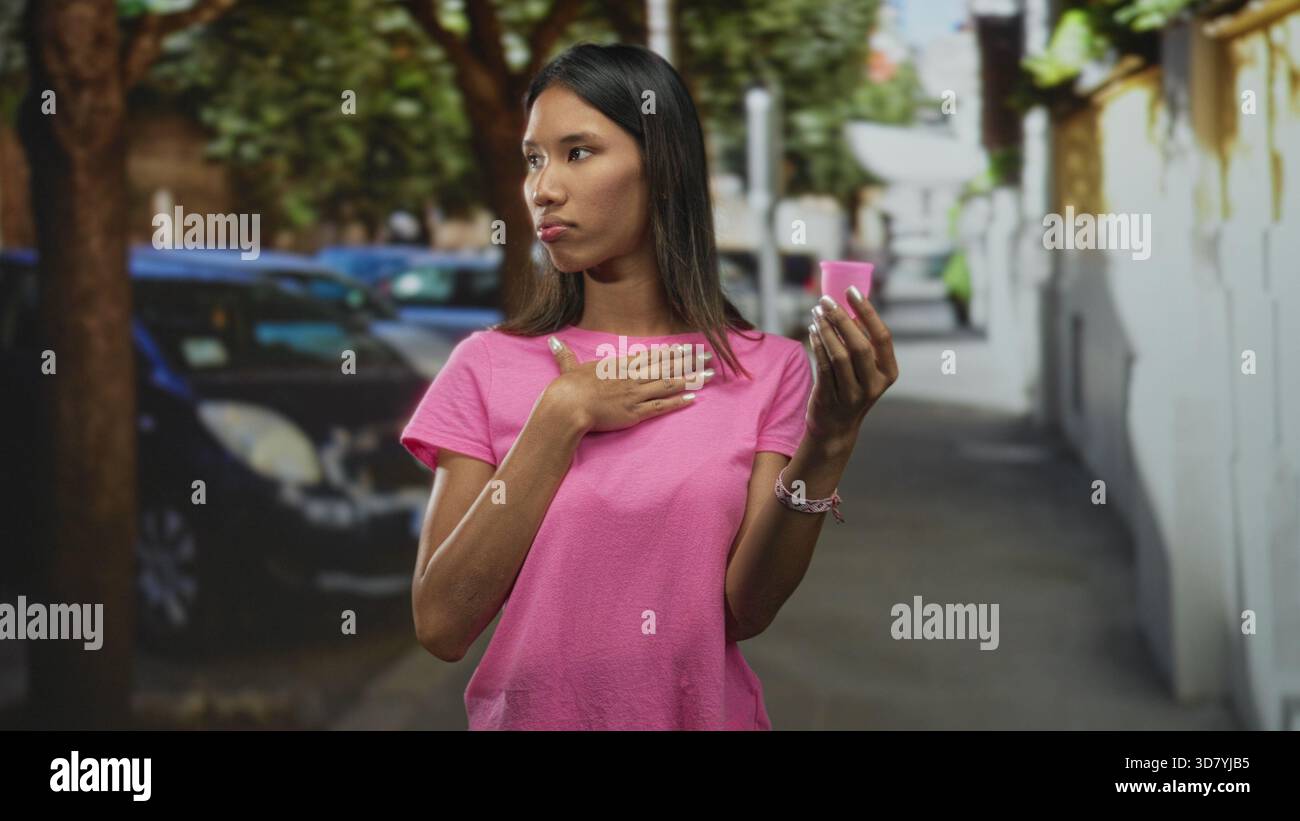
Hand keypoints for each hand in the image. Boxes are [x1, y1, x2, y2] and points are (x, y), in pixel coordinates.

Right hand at [542, 336, 715, 434]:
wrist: (568, 405)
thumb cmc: (567, 388)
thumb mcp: (569, 367)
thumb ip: (565, 355)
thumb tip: (553, 343)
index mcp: (619, 364)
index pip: (652, 355)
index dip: (673, 351)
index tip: (689, 347)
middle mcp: (632, 376)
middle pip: (667, 366)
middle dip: (690, 360)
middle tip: (710, 356)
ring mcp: (635, 394)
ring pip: (669, 384)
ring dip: (691, 378)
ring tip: (710, 375)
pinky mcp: (634, 412)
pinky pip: (661, 406)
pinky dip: (678, 402)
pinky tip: (693, 398)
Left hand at [805, 288, 898, 449]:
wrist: (835, 428)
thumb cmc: (851, 388)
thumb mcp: (865, 370)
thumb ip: (861, 343)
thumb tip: (847, 305)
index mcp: (888, 372)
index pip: (882, 337)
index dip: (867, 311)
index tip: (851, 290)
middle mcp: (873, 385)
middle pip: (859, 345)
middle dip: (841, 319)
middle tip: (826, 300)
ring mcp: (852, 394)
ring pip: (839, 355)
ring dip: (826, 330)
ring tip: (816, 312)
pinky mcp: (831, 398)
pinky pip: (823, 366)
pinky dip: (817, 344)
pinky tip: (812, 330)